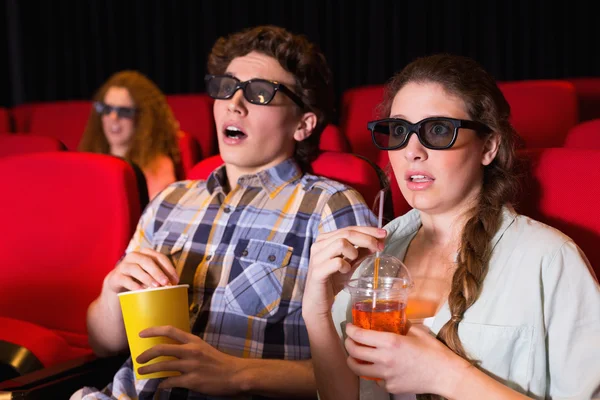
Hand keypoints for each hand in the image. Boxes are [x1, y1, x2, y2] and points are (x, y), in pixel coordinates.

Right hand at [102, 249, 178, 294]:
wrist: (117, 285)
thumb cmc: (139, 279)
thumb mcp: (150, 275)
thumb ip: (161, 276)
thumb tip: (175, 284)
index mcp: (145, 253)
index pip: (160, 257)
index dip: (169, 268)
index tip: (176, 280)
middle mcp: (134, 256)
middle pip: (148, 261)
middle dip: (158, 272)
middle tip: (166, 283)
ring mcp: (123, 265)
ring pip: (136, 268)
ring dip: (147, 277)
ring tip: (155, 287)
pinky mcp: (116, 276)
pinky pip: (125, 279)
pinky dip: (134, 285)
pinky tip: (141, 290)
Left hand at [136, 326, 243, 394]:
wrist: (235, 374)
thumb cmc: (219, 362)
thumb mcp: (204, 348)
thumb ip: (188, 348)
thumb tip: (171, 351)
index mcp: (194, 341)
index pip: (170, 330)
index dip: (153, 330)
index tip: (141, 333)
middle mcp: (191, 351)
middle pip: (162, 348)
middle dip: (146, 354)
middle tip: (138, 359)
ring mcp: (191, 366)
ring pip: (163, 366)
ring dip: (149, 370)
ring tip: (141, 372)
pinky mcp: (192, 381)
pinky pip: (170, 381)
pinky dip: (162, 383)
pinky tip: (160, 385)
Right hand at [303, 226, 385, 319]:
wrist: (318, 302)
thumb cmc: (333, 280)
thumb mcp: (350, 263)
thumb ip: (360, 252)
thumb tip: (378, 242)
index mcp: (325, 239)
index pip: (349, 228)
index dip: (368, 230)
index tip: (383, 234)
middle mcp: (318, 245)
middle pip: (347, 233)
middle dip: (367, 239)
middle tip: (379, 247)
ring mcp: (316, 257)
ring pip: (341, 243)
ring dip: (354, 252)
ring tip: (353, 263)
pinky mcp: (317, 271)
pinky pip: (337, 262)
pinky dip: (346, 266)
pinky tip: (346, 271)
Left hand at [344, 323, 468, 394]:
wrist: (445, 375)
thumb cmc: (434, 352)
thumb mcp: (417, 332)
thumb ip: (402, 326)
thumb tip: (394, 321)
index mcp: (391, 342)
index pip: (360, 335)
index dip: (350, 330)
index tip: (349, 327)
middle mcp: (385, 359)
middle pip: (354, 352)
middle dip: (348, 344)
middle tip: (349, 340)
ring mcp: (386, 375)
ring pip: (358, 369)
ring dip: (353, 361)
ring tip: (354, 356)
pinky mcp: (390, 387)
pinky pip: (375, 379)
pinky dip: (373, 373)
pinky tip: (379, 368)